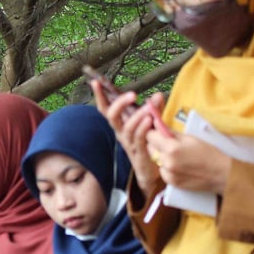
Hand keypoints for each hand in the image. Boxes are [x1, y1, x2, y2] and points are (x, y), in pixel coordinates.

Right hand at [91, 80, 159, 198]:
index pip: (106, 109)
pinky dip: (143, 128)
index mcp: (120, 125)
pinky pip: (138, 139)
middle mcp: (120, 133)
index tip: (96, 82)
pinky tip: (150, 119)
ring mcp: (128, 143)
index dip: (100, 96)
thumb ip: (154, 109)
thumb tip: (157, 94)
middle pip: (112, 116)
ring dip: (138, 116)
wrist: (151, 171)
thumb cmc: (148, 145)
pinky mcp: (138, 153)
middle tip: (133, 94)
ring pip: (127, 127)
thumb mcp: (150, 124)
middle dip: (120, 103)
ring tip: (148, 108)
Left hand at [146, 132, 230, 194]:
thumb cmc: (209, 152)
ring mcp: (168, 174)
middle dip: (155, 143)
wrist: (221, 174)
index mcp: (172, 148)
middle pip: (150, 149)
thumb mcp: (191, 138)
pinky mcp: (171, 182)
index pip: (150, 136)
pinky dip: (165, 167)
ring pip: (155, 160)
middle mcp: (167, 162)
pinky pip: (162, 171)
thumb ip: (171, 132)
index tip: (158, 131)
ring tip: (174, 154)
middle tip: (166, 142)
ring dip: (160, 155)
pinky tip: (177, 164)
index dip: (153, 132)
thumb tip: (157, 124)